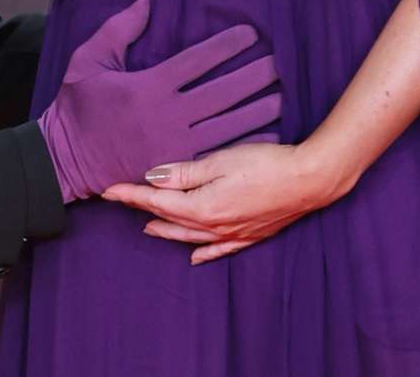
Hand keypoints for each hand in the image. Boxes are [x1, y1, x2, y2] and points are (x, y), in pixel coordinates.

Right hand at [36, 0, 279, 203]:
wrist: (64, 160)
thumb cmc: (76, 107)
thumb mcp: (89, 59)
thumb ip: (120, 29)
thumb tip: (147, 1)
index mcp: (149, 85)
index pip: (198, 61)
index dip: (227, 47)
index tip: (250, 34)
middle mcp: (167, 115)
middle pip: (221, 93)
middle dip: (252, 77)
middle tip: (278, 64)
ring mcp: (174, 145)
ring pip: (226, 125)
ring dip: (256, 110)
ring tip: (281, 95)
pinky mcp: (176, 167)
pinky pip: (219, 155)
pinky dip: (244, 144)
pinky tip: (266, 135)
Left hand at [101, 141, 338, 264]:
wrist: (310, 181)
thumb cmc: (266, 164)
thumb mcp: (220, 161)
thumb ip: (185, 173)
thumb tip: (153, 178)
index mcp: (202, 207)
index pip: (157, 201)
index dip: (131, 195)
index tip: (108, 190)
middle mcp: (214, 226)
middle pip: (170, 219)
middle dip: (143, 210)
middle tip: (121, 202)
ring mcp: (233, 233)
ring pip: (190, 236)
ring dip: (166, 231)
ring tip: (147, 227)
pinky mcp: (251, 235)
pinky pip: (219, 249)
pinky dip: (203, 252)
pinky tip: (195, 257)